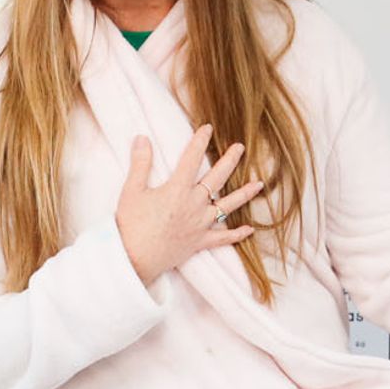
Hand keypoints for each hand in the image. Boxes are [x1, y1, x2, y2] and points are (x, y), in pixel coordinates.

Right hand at [112, 126, 260, 286]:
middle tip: (240, 147)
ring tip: (259, 184)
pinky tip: (249, 229)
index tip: (208, 128)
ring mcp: (200, 224)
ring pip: (228, 206)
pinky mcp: (200, 243)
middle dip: (229, 160)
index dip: (200, 141)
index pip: (191, 159)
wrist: (134, 259)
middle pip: (217, 178)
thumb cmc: (130, 225)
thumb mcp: (131, 191)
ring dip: (244, 194)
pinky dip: (237, 234)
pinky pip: (223, 238)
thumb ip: (140, 163)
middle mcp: (194, 205)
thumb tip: (141, 137)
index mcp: (177, 190)